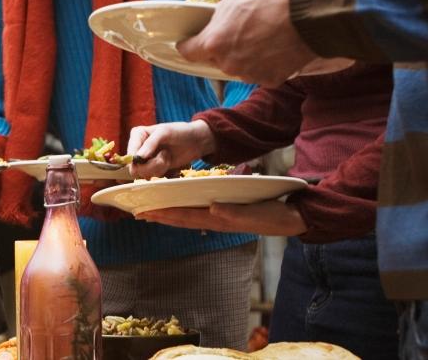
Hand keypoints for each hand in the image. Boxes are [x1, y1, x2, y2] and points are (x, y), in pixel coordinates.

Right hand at [127, 120, 214, 178]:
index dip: (138, 159)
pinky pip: (153, 177)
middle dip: (152, 165)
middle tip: (164, 155)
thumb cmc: (179, 132)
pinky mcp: (154, 168)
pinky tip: (169, 162)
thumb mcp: (164, 132)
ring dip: (159, 167)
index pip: (130, 153)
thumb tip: (138, 158)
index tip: (150, 156)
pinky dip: (163, 171)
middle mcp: (138, 148)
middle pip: (135, 168)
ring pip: (145, 174)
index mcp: (137, 135)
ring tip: (168, 156)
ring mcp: (146, 160)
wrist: (195, 141)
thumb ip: (150, 143)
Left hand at [136, 199, 306, 235]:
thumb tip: (212, 209)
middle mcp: (215, 220)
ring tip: (149, 211)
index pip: (185, 216)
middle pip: (181, 218)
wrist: (291, 219)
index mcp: (219, 219)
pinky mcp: (225, 214)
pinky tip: (176, 208)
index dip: (164, 213)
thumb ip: (233, 212)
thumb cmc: (273, 215)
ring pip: (187, 217)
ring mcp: (219, 218)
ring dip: (168, 214)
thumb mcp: (254, 213)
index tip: (144, 211)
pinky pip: (197, 214)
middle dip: (158, 215)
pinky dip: (183, 211)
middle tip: (136, 212)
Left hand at [167, 0, 318, 85]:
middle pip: (214, 57)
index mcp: (213, 42)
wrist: (315, 12)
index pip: (188, 51)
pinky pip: (260, 71)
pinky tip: (274, 42)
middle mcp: (228, 64)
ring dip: (241, 52)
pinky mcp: (273, 79)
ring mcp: (251, 73)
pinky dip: (264, 61)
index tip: (201, 28)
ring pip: (237, 65)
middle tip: (237, 23)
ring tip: (258, 30)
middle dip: (220, 43)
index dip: (192, 39)